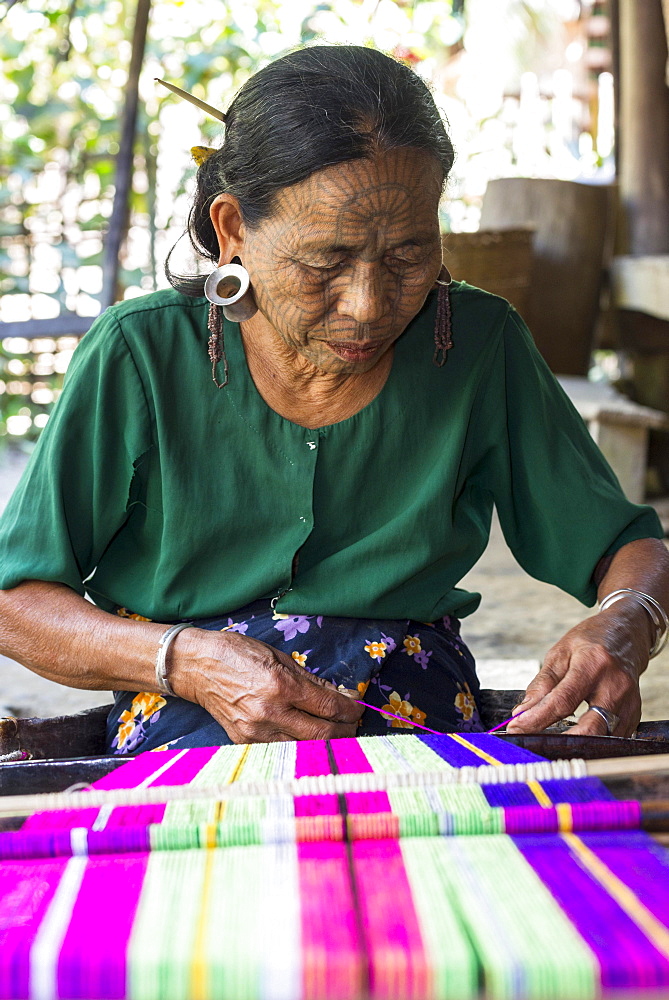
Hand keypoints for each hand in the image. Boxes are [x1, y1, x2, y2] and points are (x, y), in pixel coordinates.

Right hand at [170, 628, 363, 742]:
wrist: (195, 666)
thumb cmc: (237, 653)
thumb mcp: (278, 657)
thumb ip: (310, 680)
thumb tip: (339, 695)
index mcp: (280, 685)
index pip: (328, 707)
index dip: (350, 710)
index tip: (358, 709)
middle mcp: (269, 712)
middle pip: (322, 734)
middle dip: (345, 731)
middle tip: (353, 724)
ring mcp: (255, 731)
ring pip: (304, 748)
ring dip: (326, 742)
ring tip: (337, 732)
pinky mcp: (244, 742)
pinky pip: (282, 749)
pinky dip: (300, 745)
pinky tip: (309, 737)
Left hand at [505, 608, 650, 737]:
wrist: (626, 634)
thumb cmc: (590, 642)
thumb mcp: (560, 652)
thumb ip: (542, 684)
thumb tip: (523, 712)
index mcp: (593, 664)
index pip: (563, 701)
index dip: (537, 719)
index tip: (517, 728)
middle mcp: (615, 685)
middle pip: (589, 728)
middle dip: (560, 743)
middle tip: (534, 745)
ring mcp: (629, 702)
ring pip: (602, 738)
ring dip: (576, 745)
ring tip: (552, 742)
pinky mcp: (635, 714)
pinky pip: (612, 738)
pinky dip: (592, 741)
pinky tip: (576, 737)